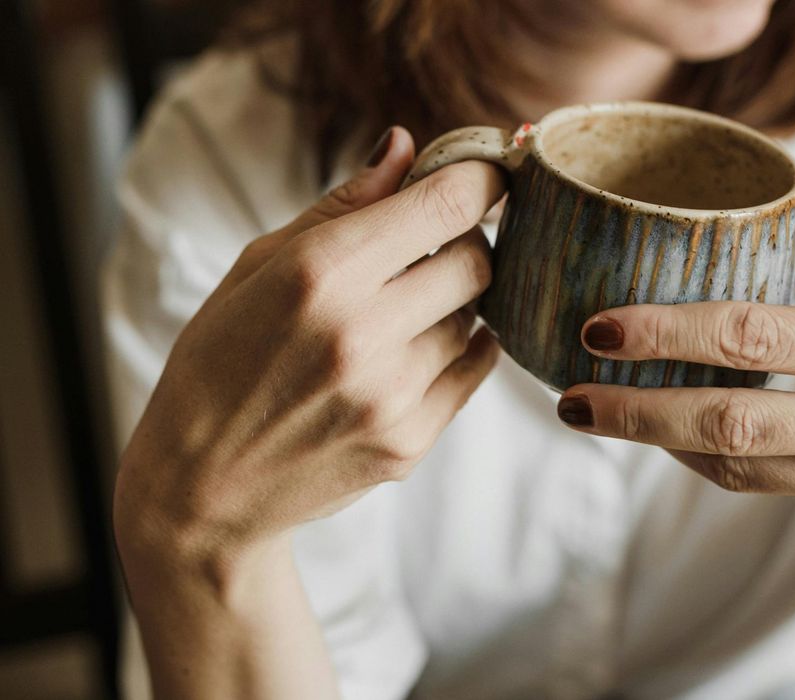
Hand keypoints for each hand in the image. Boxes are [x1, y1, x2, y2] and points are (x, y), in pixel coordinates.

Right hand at [114, 127, 503, 582]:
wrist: (203, 484)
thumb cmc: (220, 360)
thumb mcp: (257, 266)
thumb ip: (341, 205)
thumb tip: (404, 144)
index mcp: (319, 272)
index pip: (446, 204)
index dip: (481, 180)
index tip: (487, 175)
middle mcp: (362, 332)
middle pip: (478, 259)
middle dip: (467, 242)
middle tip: (435, 247)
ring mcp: (392, 394)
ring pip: (478, 317)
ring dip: (455, 302)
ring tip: (402, 311)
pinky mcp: (410, 441)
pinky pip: (475, 370)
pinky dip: (461, 348)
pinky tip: (417, 348)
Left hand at [554, 239, 794, 549]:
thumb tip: (752, 235)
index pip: (756, 336)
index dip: (668, 332)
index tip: (601, 328)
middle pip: (731, 421)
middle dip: (637, 412)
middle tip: (569, 398)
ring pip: (741, 467)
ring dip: (665, 441)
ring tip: (605, 413)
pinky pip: (777, 487)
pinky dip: (727, 459)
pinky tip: (690, 434)